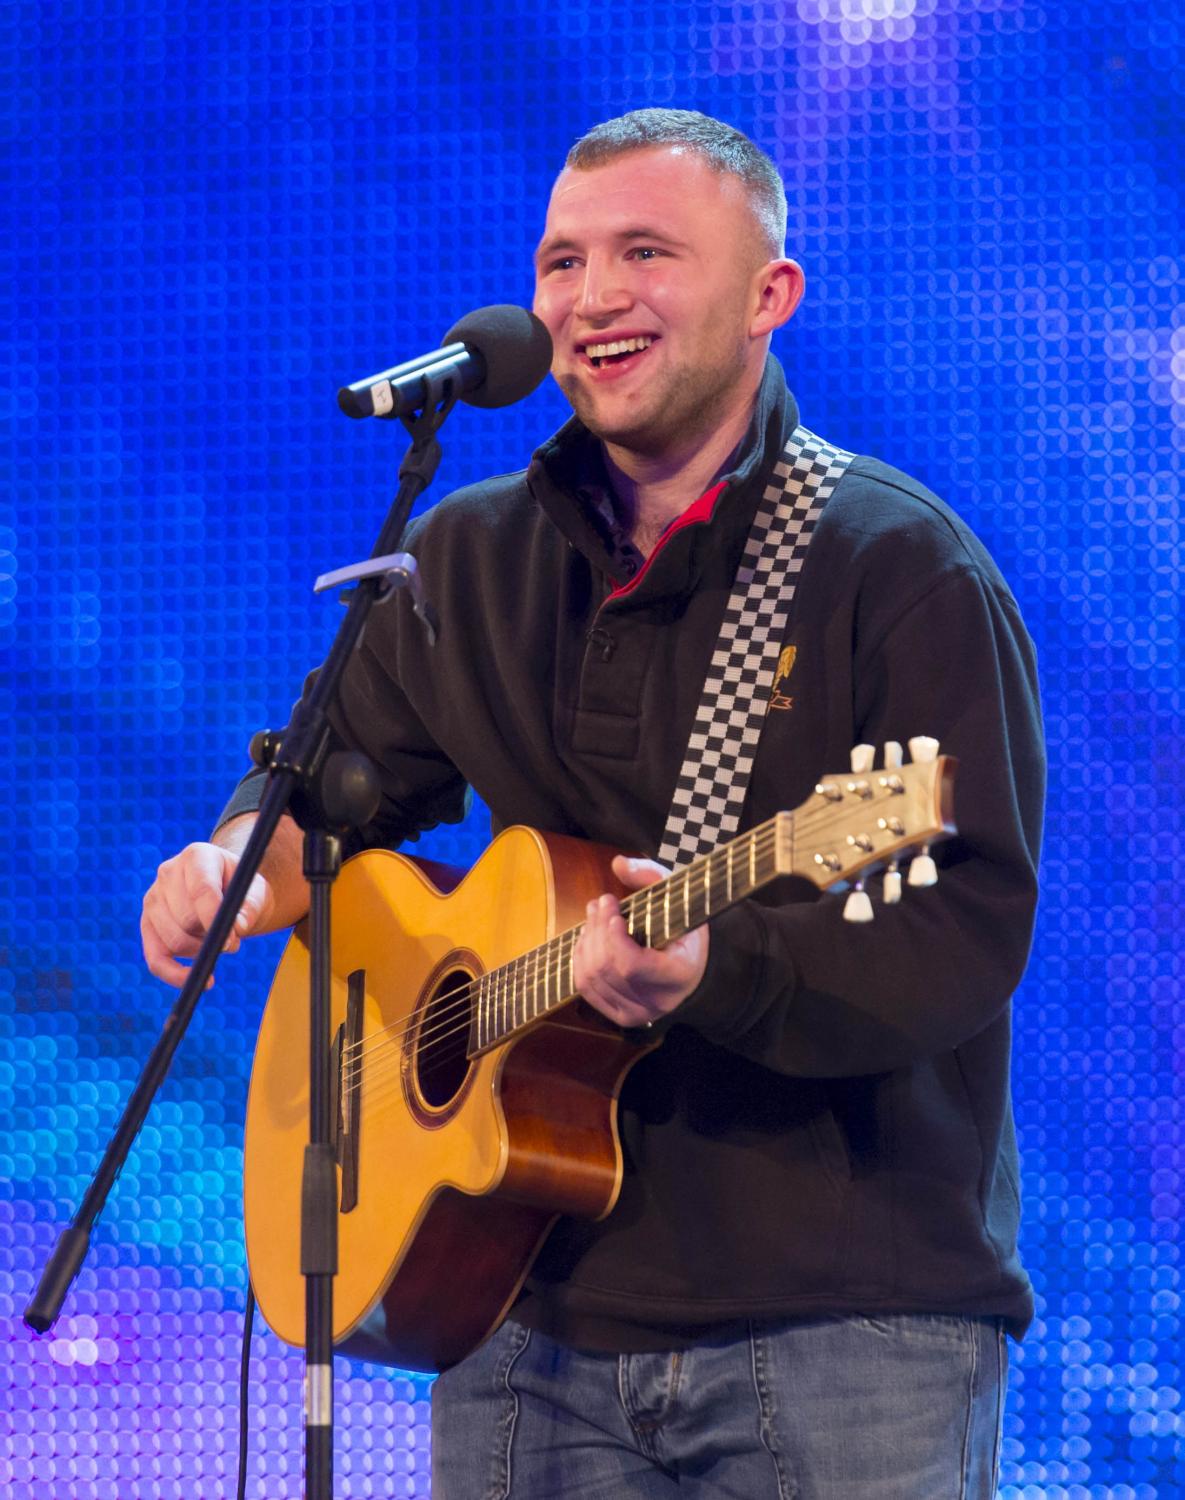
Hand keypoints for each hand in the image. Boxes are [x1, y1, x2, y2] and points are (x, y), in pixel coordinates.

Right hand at [141, 842, 274, 987]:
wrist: (229, 893)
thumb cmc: (244, 890)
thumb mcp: (256, 893)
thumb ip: (249, 908)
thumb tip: (237, 928)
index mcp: (197, 855)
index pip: (200, 889)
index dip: (215, 918)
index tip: (232, 940)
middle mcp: (168, 872)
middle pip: (185, 918)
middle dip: (211, 937)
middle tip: (232, 942)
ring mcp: (153, 897)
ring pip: (173, 940)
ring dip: (200, 952)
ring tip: (220, 943)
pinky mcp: (147, 923)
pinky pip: (155, 958)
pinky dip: (176, 975)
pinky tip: (203, 981)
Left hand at [572, 854, 708, 1029]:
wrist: (690, 965)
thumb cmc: (683, 927)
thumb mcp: (678, 896)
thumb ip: (651, 875)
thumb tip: (618, 864)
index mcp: (679, 976)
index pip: (631, 965)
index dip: (613, 937)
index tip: (613, 909)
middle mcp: (659, 1002)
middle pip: (607, 968)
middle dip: (597, 929)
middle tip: (600, 902)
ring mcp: (638, 1013)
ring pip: (592, 977)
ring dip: (586, 939)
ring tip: (594, 914)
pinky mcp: (619, 1015)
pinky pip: (585, 988)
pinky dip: (581, 958)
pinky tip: (589, 937)